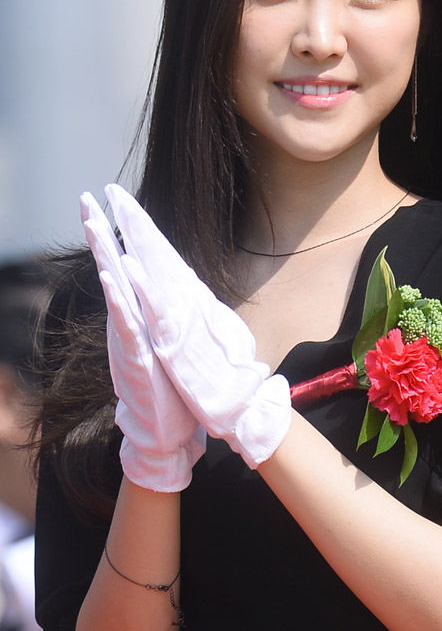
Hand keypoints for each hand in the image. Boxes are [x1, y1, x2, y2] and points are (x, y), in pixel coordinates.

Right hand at [81, 191, 205, 490]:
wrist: (165, 432)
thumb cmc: (165, 386)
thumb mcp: (160, 340)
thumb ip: (152, 312)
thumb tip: (153, 286)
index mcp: (138, 315)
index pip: (127, 266)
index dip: (118, 233)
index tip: (110, 198)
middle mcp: (129, 323)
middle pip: (112, 270)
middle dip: (99, 233)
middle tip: (85, 198)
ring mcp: (130, 341)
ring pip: (115, 292)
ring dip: (103, 258)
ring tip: (93, 225)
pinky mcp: (137, 361)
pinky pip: (127, 327)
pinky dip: (118, 303)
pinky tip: (110, 278)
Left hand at [103, 184, 291, 468]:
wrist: (237, 409)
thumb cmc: (220, 372)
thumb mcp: (205, 331)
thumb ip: (196, 309)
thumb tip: (189, 292)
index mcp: (189, 300)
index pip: (163, 257)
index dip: (143, 229)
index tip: (124, 203)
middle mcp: (186, 303)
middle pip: (157, 253)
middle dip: (134, 220)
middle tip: (112, 190)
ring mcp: (180, 321)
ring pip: (153, 273)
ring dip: (133, 241)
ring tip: (112, 212)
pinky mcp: (172, 345)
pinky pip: (152, 311)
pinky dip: (140, 286)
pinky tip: (124, 264)